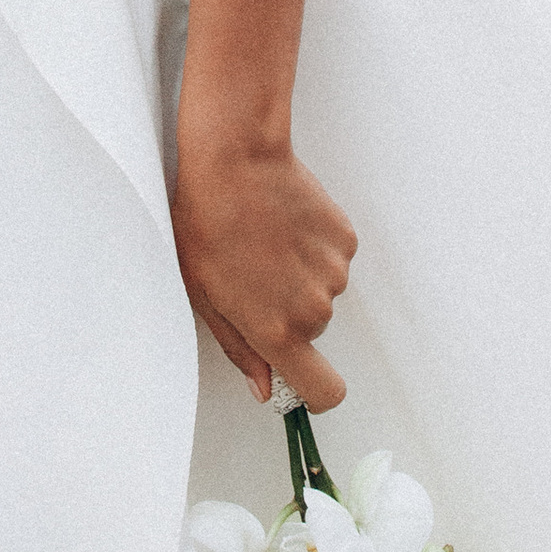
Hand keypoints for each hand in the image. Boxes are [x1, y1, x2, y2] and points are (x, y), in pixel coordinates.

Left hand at [172, 127, 355, 412]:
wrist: (235, 160)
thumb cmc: (206, 225)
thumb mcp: (205, 297)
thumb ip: (241, 349)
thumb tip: (263, 386)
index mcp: (278, 332)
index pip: (325, 392)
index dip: (315, 392)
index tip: (298, 376)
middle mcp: (315, 310)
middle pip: (313, 333)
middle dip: (288, 313)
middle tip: (253, 276)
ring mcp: (335, 273)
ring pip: (322, 293)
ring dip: (299, 277)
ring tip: (265, 242)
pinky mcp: (345, 239)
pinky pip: (332, 259)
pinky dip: (313, 248)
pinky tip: (284, 223)